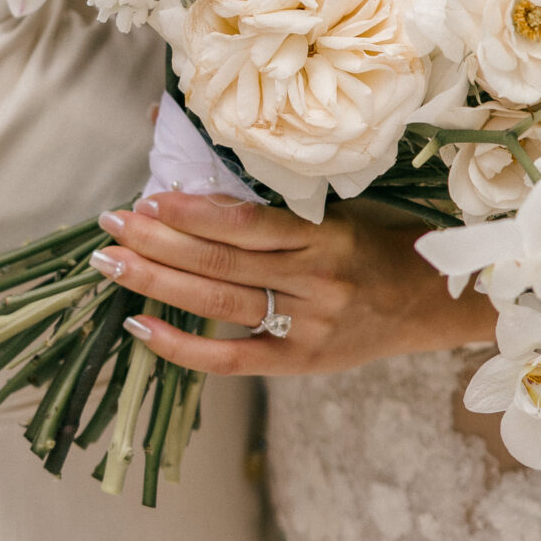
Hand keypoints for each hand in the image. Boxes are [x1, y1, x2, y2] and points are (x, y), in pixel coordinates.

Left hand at [95, 193, 495, 377]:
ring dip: (159, 282)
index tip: (149, 198)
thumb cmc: (378, 245)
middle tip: (110, 225)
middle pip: (223, 262)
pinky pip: (232, 358)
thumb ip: (280, 204)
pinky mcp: (299, 362)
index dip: (195, 213)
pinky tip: (141, 327)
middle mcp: (317, 280)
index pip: (249, 224)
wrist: (431, 305)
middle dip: (159, 242)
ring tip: (113, 265)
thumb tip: (205, 177)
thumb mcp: (340, 212)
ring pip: (220, 302)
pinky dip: (183, 345)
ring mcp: (307, 325)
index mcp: (329, 235)